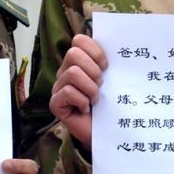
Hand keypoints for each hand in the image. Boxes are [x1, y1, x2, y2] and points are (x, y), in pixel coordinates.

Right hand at [49, 34, 107, 148]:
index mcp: (78, 62)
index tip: (107, 66)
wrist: (107, 132)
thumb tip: (118, 48)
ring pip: (72, 73)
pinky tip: (86, 109)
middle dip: (93, 69)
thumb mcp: (111, 80)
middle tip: (101, 84)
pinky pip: (67, 92)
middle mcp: (65, 72)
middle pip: (73, 54)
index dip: (95, 51)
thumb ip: (108, 63)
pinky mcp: (55, 104)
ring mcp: (58, 87)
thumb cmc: (109, 105)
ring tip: (95, 99)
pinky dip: (82, 101)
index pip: (79, 40)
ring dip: (90, 87)